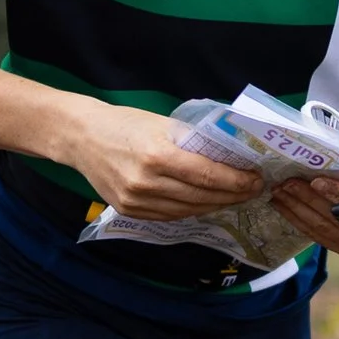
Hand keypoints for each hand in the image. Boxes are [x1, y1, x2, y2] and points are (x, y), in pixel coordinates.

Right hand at [68, 104, 264, 218]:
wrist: (81, 137)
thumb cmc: (125, 123)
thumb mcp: (163, 123)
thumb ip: (193, 142)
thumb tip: (231, 155)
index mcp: (158, 154)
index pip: (208, 176)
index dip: (237, 182)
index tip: (256, 179)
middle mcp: (147, 182)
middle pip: (202, 197)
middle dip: (233, 195)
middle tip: (253, 190)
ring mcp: (136, 200)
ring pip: (188, 210)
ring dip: (216, 205)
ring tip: (235, 197)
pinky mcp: (129, 210)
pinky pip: (170, 215)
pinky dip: (192, 210)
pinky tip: (207, 203)